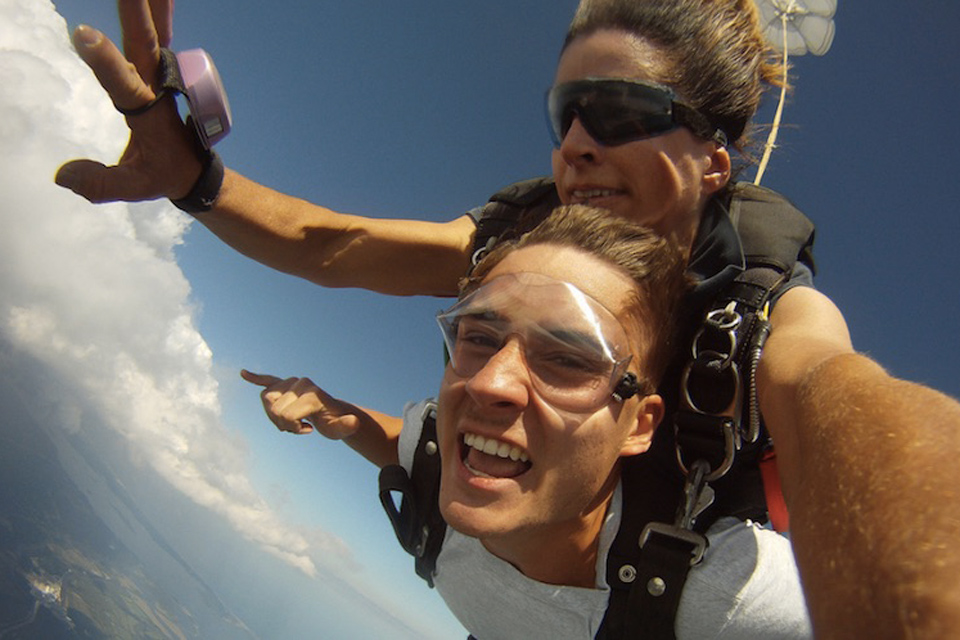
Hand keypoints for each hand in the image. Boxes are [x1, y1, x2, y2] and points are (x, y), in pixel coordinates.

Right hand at [55, 0, 203, 202]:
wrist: (195, 170)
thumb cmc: (163, 174)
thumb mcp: (135, 187)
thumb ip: (101, 183)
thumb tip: (63, 176)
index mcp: (146, 111)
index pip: (121, 81)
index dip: (104, 59)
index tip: (84, 34)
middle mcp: (153, 85)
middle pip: (142, 41)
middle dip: (134, 9)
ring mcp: (159, 74)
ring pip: (154, 29)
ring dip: (152, 4)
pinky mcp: (160, 69)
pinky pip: (158, 31)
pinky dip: (158, 9)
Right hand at [240, 370, 361, 438]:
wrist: (333, 412)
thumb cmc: (335, 422)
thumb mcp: (342, 428)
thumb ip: (348, 426)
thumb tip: (353, 422)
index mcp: (311, 393)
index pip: (286, 414)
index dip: (292, 427)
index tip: (307, 430)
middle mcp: (301, 383)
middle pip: (274, 409)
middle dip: (283, 424)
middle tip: (300, 426)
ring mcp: (291, 383)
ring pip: (266, 399)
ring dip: (273, 414)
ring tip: (290, 419)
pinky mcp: (284, 384)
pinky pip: (267, 379)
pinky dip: (255, 378)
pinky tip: (243, 373)